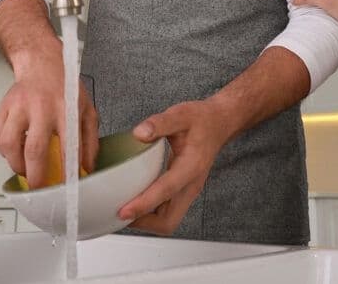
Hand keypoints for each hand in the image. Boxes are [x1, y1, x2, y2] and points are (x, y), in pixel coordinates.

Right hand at [0, 44, 98, 187]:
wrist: (41, 63)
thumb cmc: (64, 87)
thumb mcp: (87, 109)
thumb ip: (89, 139)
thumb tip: (86, 167)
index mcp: (66, 108)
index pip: (68, 144)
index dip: (67, 169)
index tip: (66, 185)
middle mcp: (41, 107)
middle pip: (34, 149)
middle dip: (35, 175)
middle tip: (39, 187)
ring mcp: (19, 106)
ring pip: (9, 144)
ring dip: (16, 164)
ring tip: (25, 169)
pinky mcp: (4, 107)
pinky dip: (3, 151)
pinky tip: (14, 153)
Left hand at [117, 100, 228, 234]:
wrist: (219, 125)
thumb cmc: (201, 120)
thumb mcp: (181, 114)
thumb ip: (160, 123)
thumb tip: (139, 134)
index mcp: (191, 166)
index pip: (166, 191)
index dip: (144, 203)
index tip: (123, 211)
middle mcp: (191, 185)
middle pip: (168, 221)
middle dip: (143, 222)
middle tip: (119, 214)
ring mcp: (188, 191)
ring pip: (167, 221)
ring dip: (146, 221)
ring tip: (123, 210)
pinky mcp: (183, 192)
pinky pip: (166, 212)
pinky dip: (150, 213)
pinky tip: (135, 201)